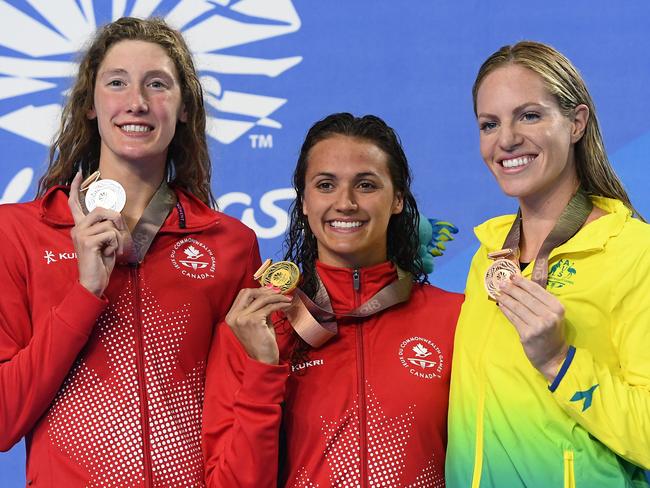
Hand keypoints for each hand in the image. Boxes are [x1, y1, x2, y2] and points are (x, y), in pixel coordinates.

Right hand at [68, 171, 126, 296]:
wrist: (94, 281)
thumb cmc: (101, 262)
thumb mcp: (106, 241)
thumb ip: (107, 227)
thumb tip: (117, 216)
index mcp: (80, 226)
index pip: (74, 203)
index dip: (76, 188)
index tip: (79, 173)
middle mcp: (77, 228)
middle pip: (102, 209)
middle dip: (117, 220)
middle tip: (120, 235)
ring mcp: (81, 234)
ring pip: (110, 224)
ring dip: (118, 238)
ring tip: (112, 249)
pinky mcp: (87, 241)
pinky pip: (111, 234)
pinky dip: (116, 244)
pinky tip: (109, 253)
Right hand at [225, 286, 292, 364]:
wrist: (263, 360)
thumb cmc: (261, 342)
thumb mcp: (257, 322)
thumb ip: (260, 308)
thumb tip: (270, 292)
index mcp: (232, 316)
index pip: (243, 294)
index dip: (258, 290)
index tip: (271, 290)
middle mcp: (234, 316)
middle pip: (249, 292)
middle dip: (266, 290)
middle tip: (279, 292)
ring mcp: (243, 318)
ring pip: (262, 298)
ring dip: (277, 297)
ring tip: (287, 299)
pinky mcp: (254, 321)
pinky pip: (269, 307)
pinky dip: (280, 304)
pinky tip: (286, 305)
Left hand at [495, 274, 568, 381]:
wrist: (554, 356)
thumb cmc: (551, 332)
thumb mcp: (553, 314)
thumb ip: (540, 301)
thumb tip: (520, 285)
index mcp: (557, 307)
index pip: (536, 290)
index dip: (522, 282)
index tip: (512, 276)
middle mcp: (549, 315)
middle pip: (525, 297)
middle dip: (511, 288)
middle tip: (501, 283)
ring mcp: (538, 325)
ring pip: (517, 307)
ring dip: (506, 298)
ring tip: (498, 292)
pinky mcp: (527, 334)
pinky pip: (513, 318)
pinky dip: (506, 310)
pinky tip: (501, 305)